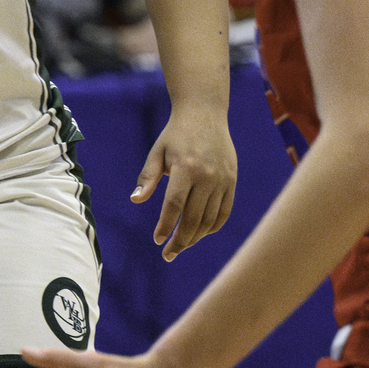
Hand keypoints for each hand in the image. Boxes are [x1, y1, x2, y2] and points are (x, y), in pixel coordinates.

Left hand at [131, 108, 234, 260]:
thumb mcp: (157, 152)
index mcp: (186, 168)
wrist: (205, 114)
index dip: (166, 226)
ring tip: (181, 246)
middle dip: (180, 240)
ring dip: (195, 237)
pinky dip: (213, 227)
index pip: (174, 205)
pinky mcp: (232, 182)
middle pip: (194, 218)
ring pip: (210, 219)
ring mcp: (222, 180)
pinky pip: (224, 212)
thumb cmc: (175, 134)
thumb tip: (136, 201)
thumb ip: (147, 177)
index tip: (157, 240)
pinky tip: (200, 234)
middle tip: (168, 254)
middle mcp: (207, 176)